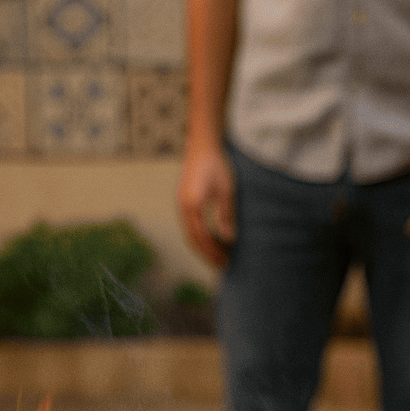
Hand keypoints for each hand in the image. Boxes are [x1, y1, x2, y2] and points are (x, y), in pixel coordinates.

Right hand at [177, 141, 236, 266]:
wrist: (202, 146)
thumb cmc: (217, 165)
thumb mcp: (226, 190)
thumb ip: (226, 215)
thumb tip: (228, 239)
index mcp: (193, 206)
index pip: (202, 237)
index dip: (213, 251)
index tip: (226, 261)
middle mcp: (183, 207)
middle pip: (193, 239)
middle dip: (207, 254)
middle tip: (222, 265)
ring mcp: (181, 205)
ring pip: (189, 234)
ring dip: (203, 247)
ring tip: (217, 256)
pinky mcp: (183, 202)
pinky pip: (189, 225)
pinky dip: (199, 237)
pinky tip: (211, 240)